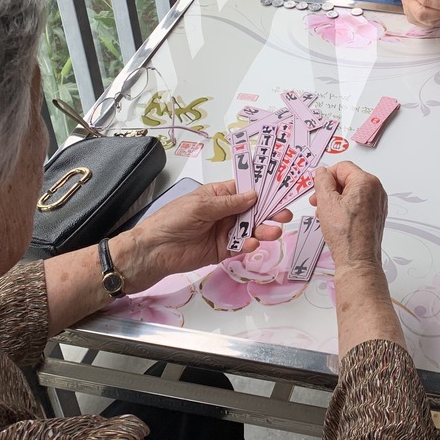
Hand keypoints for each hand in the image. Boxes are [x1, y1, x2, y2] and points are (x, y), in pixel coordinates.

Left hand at [118, 181, 290, 293]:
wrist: (155, 250)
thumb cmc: (173, 220)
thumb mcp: (201, 205)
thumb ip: (229, 203)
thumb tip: (254, 195)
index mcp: (219, 195)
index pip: (245, 189)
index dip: (263, 189)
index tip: (281, 190)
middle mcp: (225, 212)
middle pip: (253, 210)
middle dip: (269, 212)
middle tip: (284, 214)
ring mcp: (225, 231)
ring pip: (251, 229)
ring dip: (263, 229)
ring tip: (274, 231)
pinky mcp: (223, 250)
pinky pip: (242, 246)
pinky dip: (249, 245)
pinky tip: (252, 243)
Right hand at [309, 161, 387, 268]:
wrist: (358, 260)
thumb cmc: (345, 234)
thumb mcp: (326, 202)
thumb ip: (322, 181)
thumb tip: (321, 172)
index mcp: (367, 182)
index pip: (342, 167)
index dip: (326, 176)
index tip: (317, 188)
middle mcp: (376, 190)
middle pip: (347, 179)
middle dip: (329, 189)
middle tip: (317, 201)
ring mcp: (377, 203)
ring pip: (351, 192)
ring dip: (334, 199)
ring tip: (323, 213)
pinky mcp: (376, 214)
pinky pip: (357, 203)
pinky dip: (344, 208)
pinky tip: (333, 219)